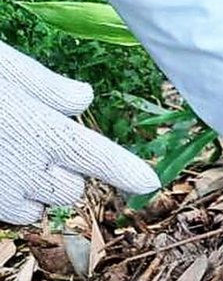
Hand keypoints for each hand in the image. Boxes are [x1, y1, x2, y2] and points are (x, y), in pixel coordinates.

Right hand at [0, 41, 159, 224]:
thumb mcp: (3, 67)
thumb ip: (46, 87)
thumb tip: (83, 97)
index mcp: (39, 130)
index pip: (98, 157)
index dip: (126, 171)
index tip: (150, 184)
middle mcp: (25, 168)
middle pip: (72, 189)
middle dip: (65, 171)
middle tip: (35, 142)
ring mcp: (1, 192)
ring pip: (45, 203)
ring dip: (38, 187)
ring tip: (7, 153)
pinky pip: (15, 213)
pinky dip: (13, 197)